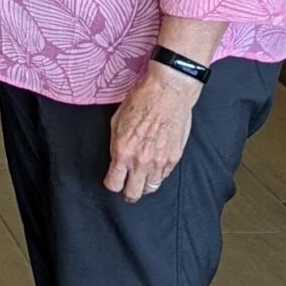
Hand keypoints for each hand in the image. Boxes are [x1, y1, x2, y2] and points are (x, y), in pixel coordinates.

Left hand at [105, 64, 200, 202]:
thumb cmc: (142, 100)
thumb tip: (116, 159)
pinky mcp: (174, 158)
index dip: (111, 184)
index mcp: (122, 151)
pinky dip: (158, 175)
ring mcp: (159, 161)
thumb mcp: (117, 121)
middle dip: (128, 193)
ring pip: (150, 188)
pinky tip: (155, 166)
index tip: (113, 180)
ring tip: (142, 178)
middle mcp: (140, 161)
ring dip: (144, 185)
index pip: (113, 184)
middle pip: (133, 193)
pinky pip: (164, 176)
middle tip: (127, 188)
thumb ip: (115, 144)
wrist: (169, 92)